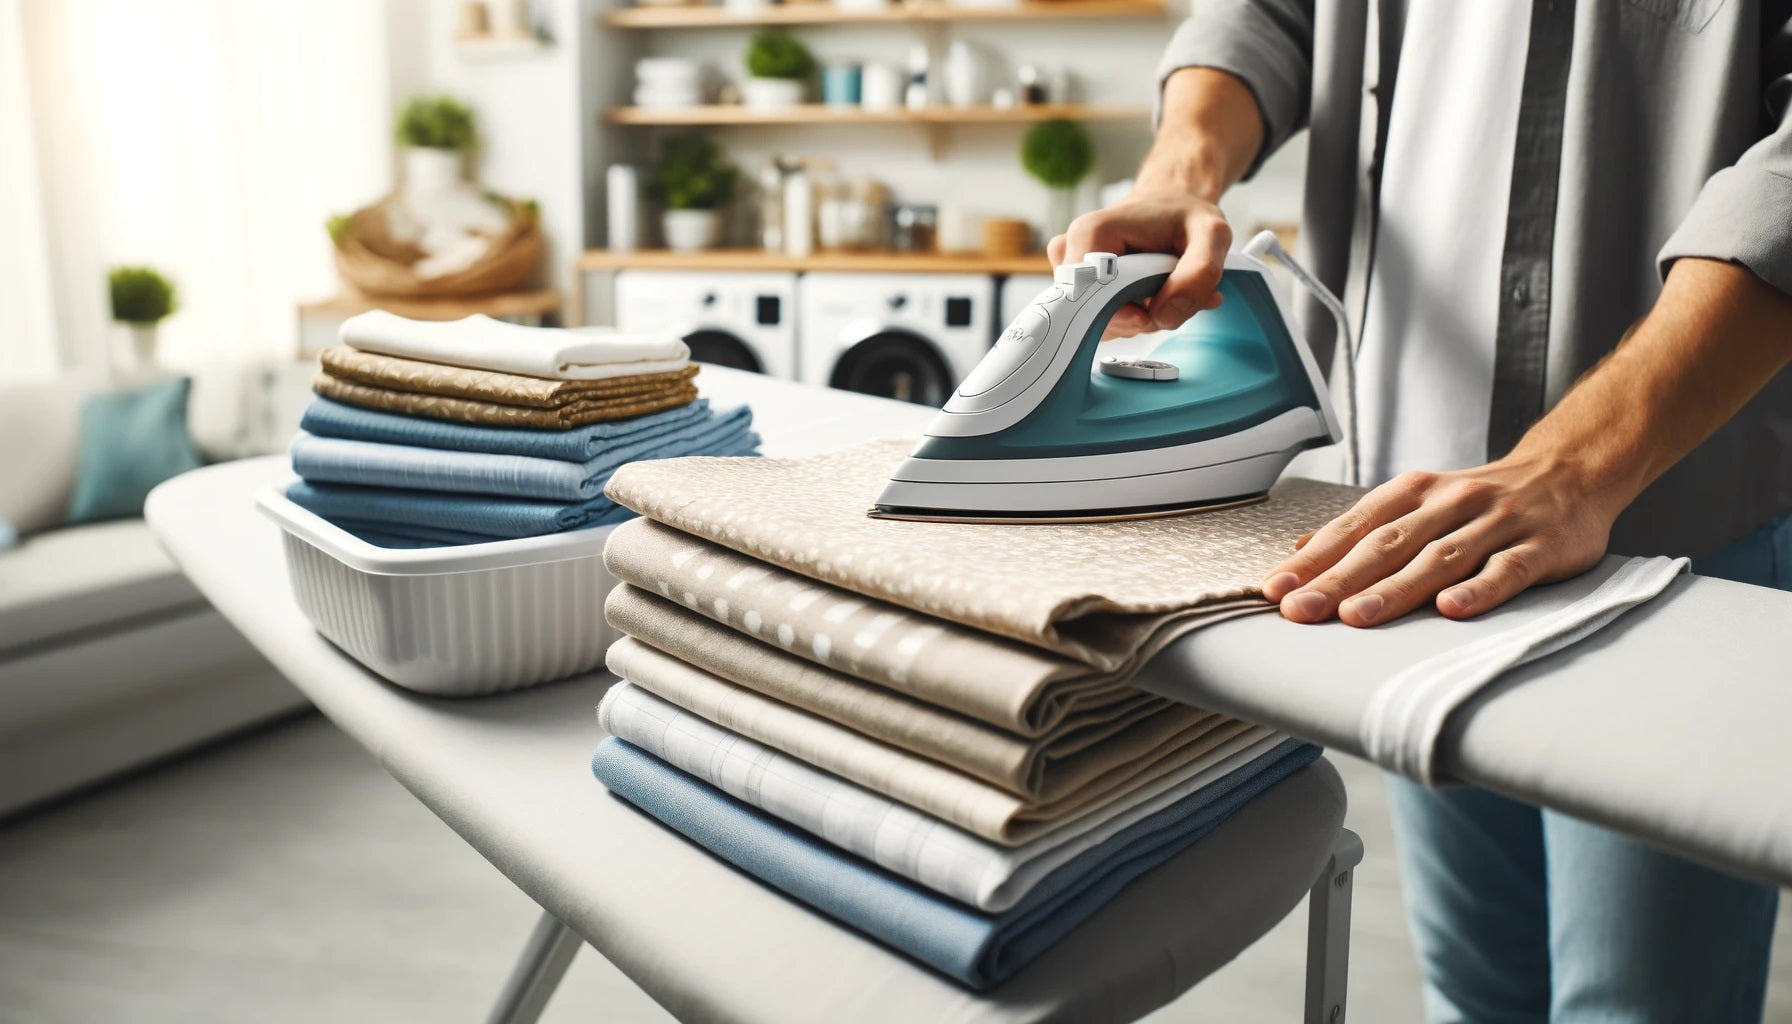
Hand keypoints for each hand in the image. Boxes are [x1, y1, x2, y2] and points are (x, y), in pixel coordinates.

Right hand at [1046, 191, 1231, 338]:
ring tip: (1162, 291)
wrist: (1173, 206)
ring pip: (1097, 323)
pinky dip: (1132, 319)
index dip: (1121, 314)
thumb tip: (1164, 316)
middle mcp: (1071, 253)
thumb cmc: (1185, 216)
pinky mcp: (1080, 289)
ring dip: (1137, 319)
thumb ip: (1199, 274)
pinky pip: (1102, 323)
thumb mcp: (1212, 234)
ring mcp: (1071, 274)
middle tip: (1168, 296)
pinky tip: (1150, 297)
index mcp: (1091, 233)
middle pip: (1091, 315)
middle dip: (1136, 319)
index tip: (1149, 314)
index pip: (1086, 296)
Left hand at [1260, 455, 1621, 625]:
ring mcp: (1497, 522)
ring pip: (1440, 557)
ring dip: (1396, 589)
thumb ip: (1366, 527)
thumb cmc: (1481, 499)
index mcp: (1413, 493)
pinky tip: (1453, 609)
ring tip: (1357, 616)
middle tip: (1300, 611)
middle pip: (1386, 545)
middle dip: (1338, 580)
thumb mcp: (1419, 501)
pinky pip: (1508, 568)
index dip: (1313, 560)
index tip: (1275, 590)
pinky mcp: (1542, 545)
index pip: (1354, 528)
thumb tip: (1301, 548)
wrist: (1571, 471)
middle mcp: (1450, 503)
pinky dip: (1480, 588)